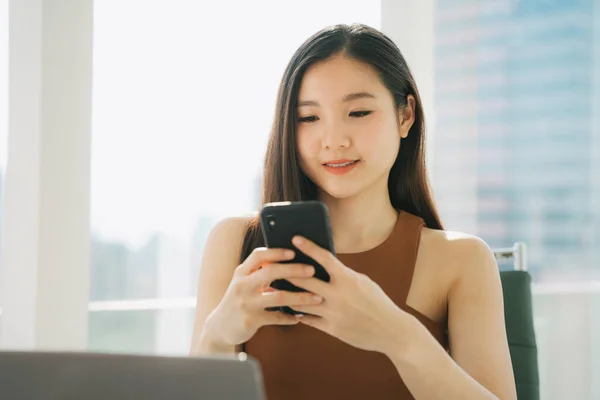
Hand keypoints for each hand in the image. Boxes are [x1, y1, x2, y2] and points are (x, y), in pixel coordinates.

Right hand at [202, 247, 324, 348]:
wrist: (220, 327)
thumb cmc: (238, 300)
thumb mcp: (243, 282)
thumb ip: (259, 271)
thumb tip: (287, 258)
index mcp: (241, 272)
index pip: (258, 255)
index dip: (276, 252)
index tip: (294, 251)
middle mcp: (242, 286)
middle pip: (270, 272)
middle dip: (293, 269)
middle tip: (312, 270)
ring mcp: (246, 304)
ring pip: (278, 297)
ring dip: (300, 297)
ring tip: (316, 297)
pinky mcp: (250, 321)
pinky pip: (276, 318)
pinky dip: (290, 318)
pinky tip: (300, 318)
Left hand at [287, 236, 415, 354]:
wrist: (391, 330)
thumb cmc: (377, 302)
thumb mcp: (363, 282)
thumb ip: (343, 274)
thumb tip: (324, 266)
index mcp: (348, 279)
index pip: (325, 258)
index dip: (309, 246)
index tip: (295, 238)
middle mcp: (339, 295)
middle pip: (305, 280)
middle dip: (288, 272)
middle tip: (274, 266)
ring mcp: (334, 313)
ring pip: (302, 301)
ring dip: (288, 295)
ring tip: (275, 288)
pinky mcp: (332, 329)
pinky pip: (309, 320)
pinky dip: (299, 314)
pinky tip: (291, 309)